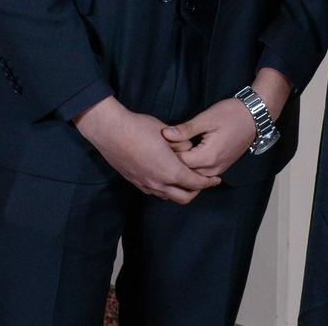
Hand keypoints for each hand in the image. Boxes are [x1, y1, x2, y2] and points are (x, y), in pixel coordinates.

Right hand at [74, 96, 217, 202]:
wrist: (112, 132)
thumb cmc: (140, 129)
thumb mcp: (168, 133)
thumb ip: (183, 144)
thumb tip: (190, 149)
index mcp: (170, 171)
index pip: (195, 183)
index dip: (208, 182)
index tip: (216, 179)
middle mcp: (158, 184)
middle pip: (184, 197)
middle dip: (196, 191)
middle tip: (203, 181)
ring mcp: (146, 185)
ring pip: (169, 197)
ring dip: (180, 191)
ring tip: (187, 179)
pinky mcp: (136, 183)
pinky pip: (156, 193)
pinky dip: (166, 189)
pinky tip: (167, 177)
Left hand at [162, 99, 257, 176]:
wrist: (254, 116)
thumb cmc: (231, 114)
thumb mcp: (206, 118)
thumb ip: (185, 129)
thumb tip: (165, 134)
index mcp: (207, 156)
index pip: (179, 163)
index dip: (168, 153)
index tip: (162, 142)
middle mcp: (213, 168)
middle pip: (185, 173)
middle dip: (174, 162)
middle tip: (165, 148)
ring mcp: (218, 169)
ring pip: (194, 176)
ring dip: (183, 167)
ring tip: (174, 152)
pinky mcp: (221, 167)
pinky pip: (202, 174)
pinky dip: (193, 168)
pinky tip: (187, 156)